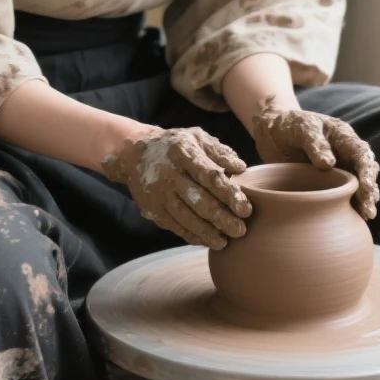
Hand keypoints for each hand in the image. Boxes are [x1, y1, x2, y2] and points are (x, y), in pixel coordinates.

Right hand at [102, 126, 252, 249]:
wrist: (134, 152)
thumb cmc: (175, 145)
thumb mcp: (196, 137)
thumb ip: (220, 152)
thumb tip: (241, 168)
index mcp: (183, 152)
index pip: (210, 176)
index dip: (229, 194)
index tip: (246, 209)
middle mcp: (169, 173)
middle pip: (199, 200)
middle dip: (222, 218)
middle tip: (240, 231)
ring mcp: (158, 193)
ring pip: (186, 217)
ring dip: (207, 232)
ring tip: (224, 243)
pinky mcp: (152, 209)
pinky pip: (174, 225)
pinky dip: (191, 235)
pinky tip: (206, 241)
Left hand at [250, 103, 379, 219]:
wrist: (271, 132)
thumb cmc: (288, 125)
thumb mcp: (300, 127)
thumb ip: (314, 142)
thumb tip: (329, 164)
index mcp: (343, 137)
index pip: (361, 153)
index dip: (366, 170)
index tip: (365, 186)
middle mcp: (346, 155)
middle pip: (365, 173)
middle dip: (369, 191)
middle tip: (368, 210)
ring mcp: (338, 171)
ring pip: (358, 187)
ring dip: (363, 201)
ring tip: (366, 217)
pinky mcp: (327, 185)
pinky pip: (342, 197)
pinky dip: (350, 208)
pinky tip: (354, 220)